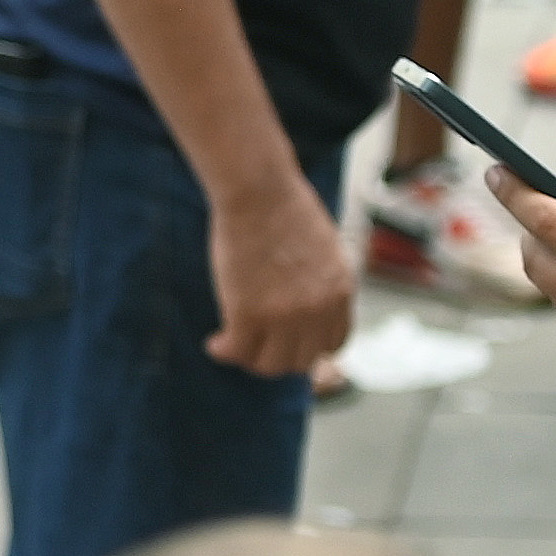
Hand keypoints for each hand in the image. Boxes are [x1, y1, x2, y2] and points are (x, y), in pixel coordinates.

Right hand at [202, 172, 357, 378]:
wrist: (258, 191)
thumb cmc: (284, 206)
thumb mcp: (323, 248)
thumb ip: (322, 280)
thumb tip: (305, 300)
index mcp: (340, 292)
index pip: (332, 344)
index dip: (308, 347)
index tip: (288, 342)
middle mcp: (317, 310)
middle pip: (301, 360)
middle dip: (278, 357)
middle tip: (256, 347)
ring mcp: (284, 316)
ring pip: (268, 364)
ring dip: (250, 359)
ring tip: (233, 346)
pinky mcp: (248, 314)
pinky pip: (237, 351)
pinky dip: (223, 351)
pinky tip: (215, 343)